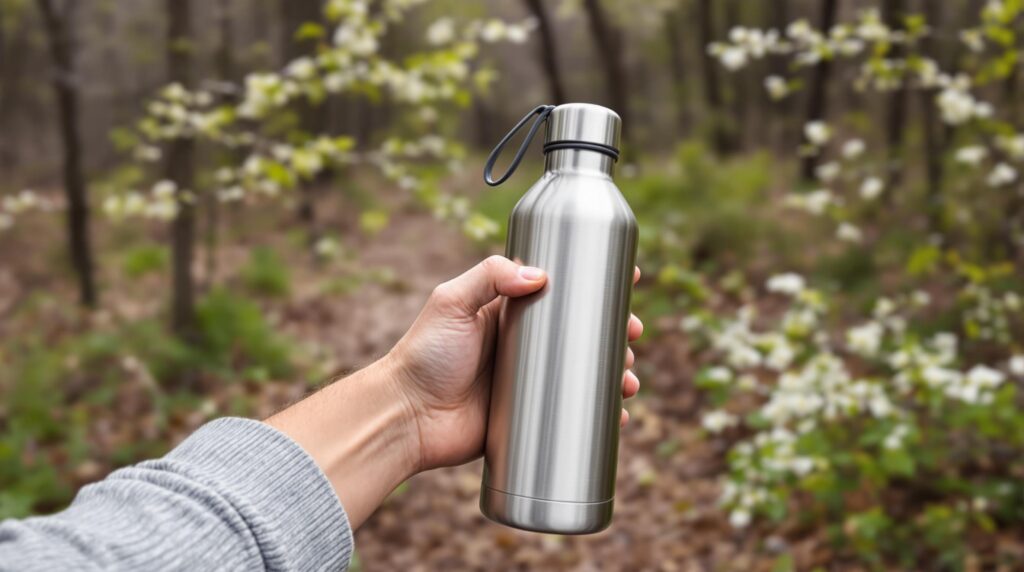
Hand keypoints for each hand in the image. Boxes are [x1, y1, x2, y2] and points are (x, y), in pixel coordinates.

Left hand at [268, 255, 642, 527]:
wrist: (406, 416)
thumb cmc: (423, 355)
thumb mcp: (451, 302)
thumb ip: (490, 277)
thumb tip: (541, 275)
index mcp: (508, 310)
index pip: (561, 289)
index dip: (596, 285)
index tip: (630, 278)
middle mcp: (523, 344)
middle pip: (582, 332)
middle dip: (616, 333)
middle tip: (633, 335)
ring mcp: (527, 382)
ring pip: (584, 374)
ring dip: (615, 374)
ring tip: (629, 381)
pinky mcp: (526, 418)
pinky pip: (570, 414)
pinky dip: (599, 416)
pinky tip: (619, 419)